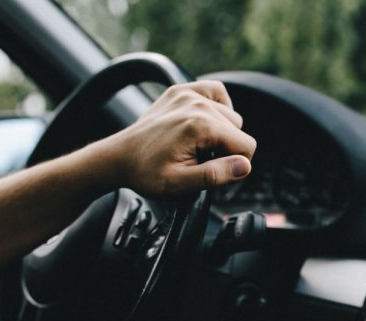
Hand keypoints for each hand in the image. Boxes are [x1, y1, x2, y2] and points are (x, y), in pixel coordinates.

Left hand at [106, 80, 255, 196]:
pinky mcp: (181, 90)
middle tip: (200, 159)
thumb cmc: (145, 172)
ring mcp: (188, 93)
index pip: (247, 145)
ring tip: (198, 144)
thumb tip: (244, 166)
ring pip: (230, 113)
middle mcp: (196, 103)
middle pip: (239, 129)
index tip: (215, 171)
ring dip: (221, 131)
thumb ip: (215, 175)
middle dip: (227, 148)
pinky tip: (205, 123)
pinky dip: (217, 107)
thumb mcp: (180, 184)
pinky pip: (216, 92)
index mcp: (199, 125)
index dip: (236, 165)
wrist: (118, 158)